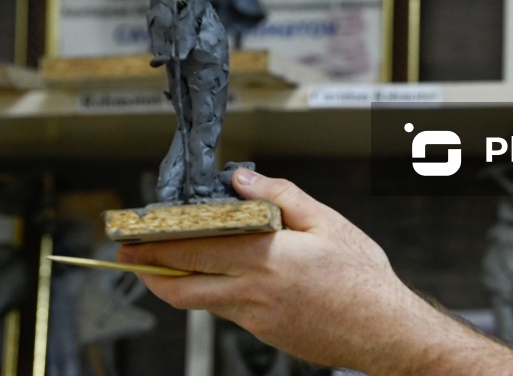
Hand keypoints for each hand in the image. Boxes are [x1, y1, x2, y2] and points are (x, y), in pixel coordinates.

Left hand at [117, 170, 433, 370]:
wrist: (384, 331)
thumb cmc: (362, 276)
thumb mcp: (327, 222)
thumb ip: (280, 195)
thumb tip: (242, 178)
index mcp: (266, 259)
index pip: (194, 250)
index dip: (157, 244)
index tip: (134, 235)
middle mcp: (252, 293)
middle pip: (181, 287)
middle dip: (148, 270)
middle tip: (128, 255)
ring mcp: (255, 320)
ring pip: (200, 303)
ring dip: (175, 285)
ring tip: (161, 267)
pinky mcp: (264, 334)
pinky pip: (227, 311)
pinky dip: (213, 293)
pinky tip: (221, 276)